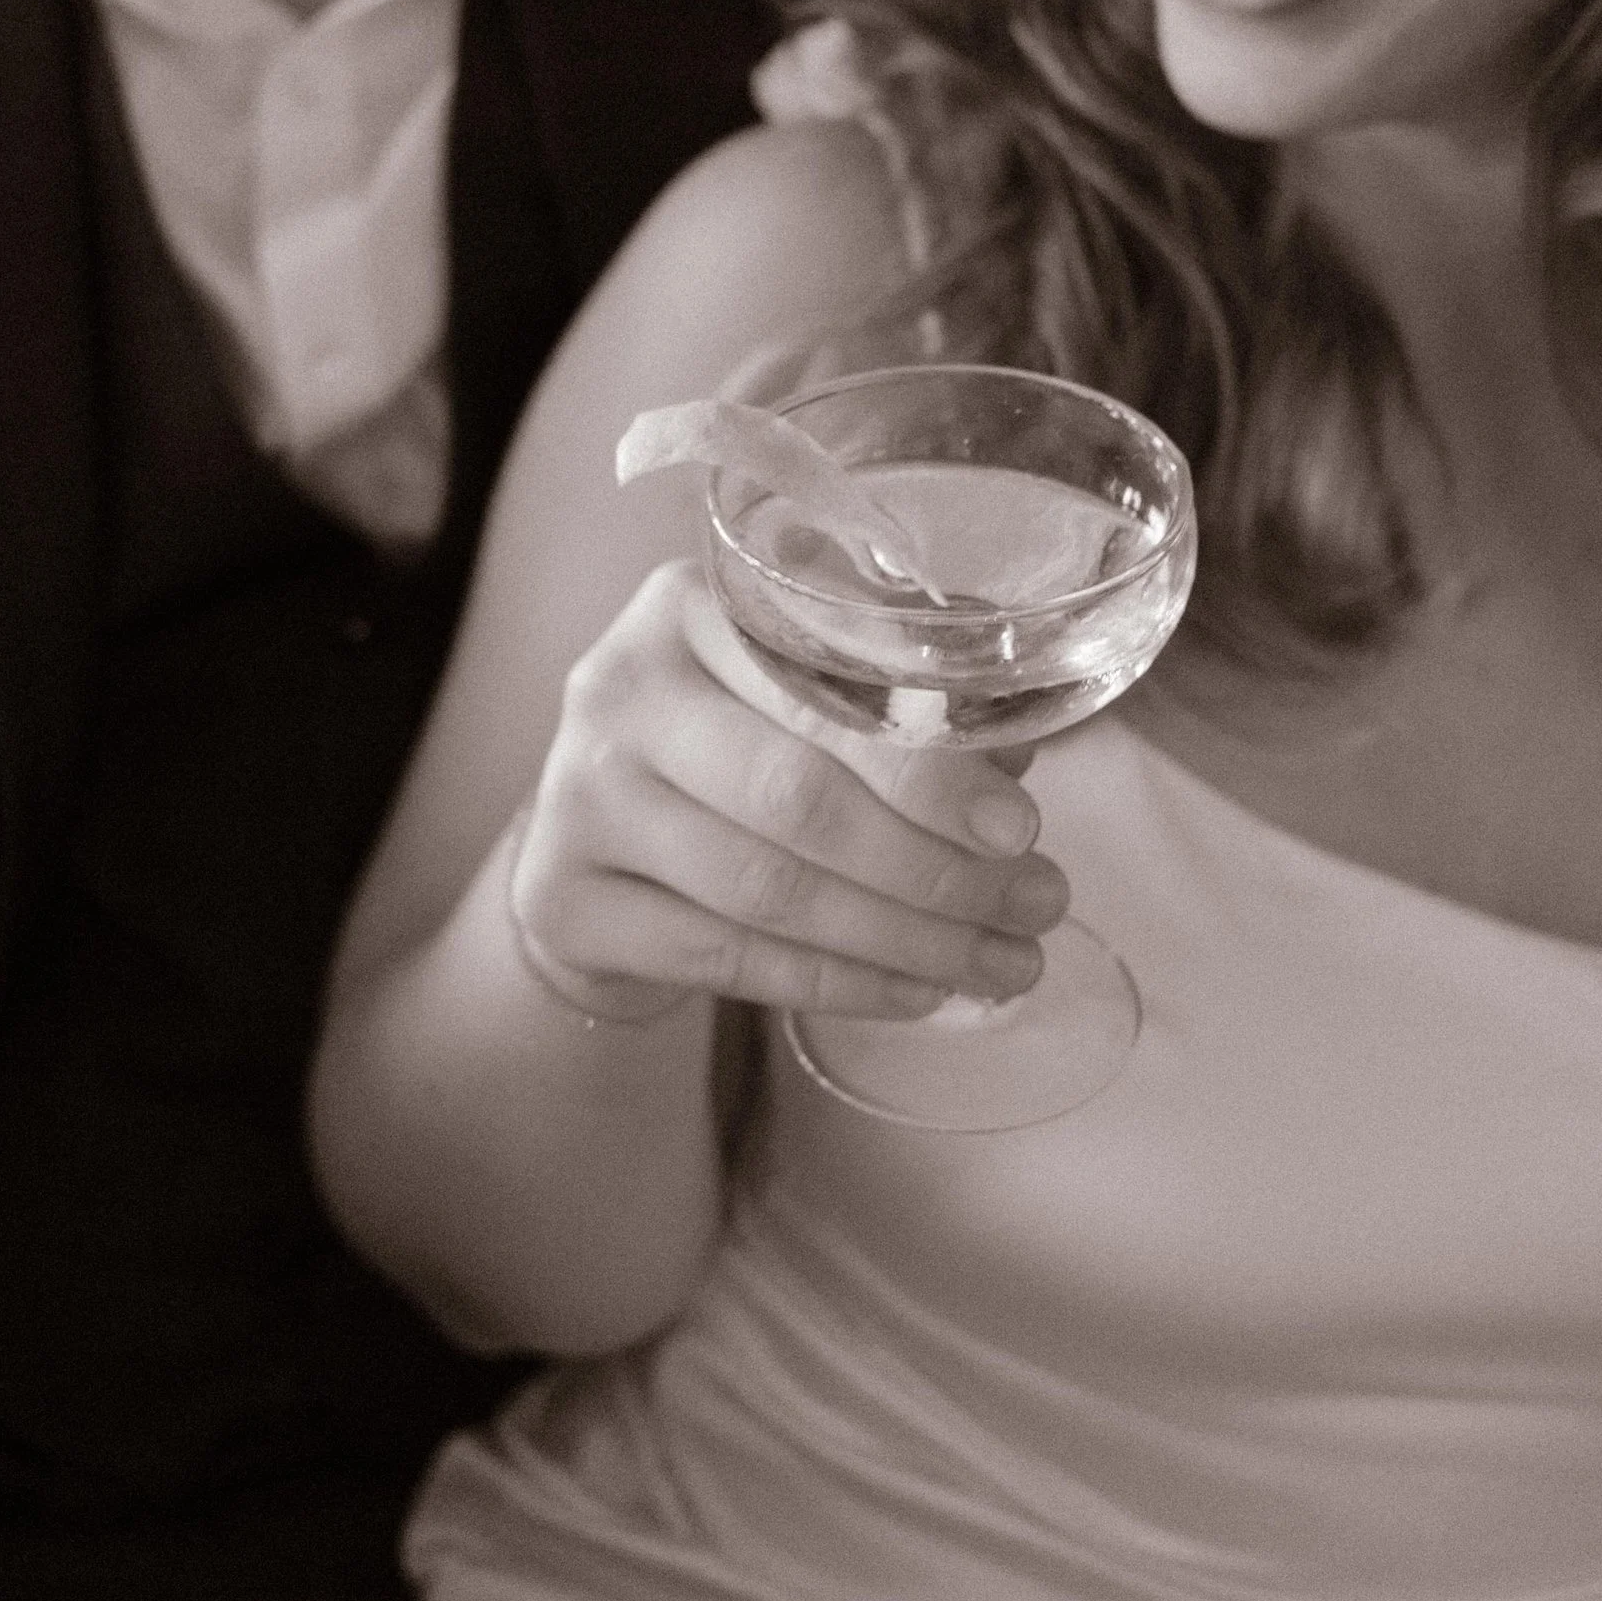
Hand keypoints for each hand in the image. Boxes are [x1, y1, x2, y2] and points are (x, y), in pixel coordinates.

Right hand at [507, 561, 1067, 1022]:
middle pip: (798, 797)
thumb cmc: (728, 749)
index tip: (1022, 827)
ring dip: (905, 938)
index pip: (824, 692)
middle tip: (1036, 907)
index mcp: (687, 608)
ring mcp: (578, 796)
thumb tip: (1018, 758)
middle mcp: (617, 688)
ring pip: (770, 890)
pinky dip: (839, 982)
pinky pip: (728, 956)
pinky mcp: (565, 899)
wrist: (593, 840)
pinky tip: (919, 992)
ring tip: (1001, 963)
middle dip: (937, 868)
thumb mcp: (798, 692)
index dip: (932, 768)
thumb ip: (899, 701)